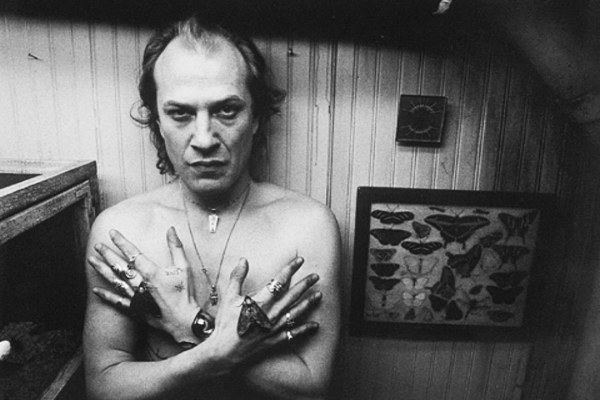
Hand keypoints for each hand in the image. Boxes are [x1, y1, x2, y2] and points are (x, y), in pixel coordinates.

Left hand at [88, 227, 201, 343]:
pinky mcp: (135, 309)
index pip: (133, 253)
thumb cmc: (184, 293)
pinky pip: (117, 301)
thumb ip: (176, 247)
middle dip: (107, 254)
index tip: (112, 233)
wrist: (184, 320)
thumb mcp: (184, 267)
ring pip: (115, 281)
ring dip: (102, 270)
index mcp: (152, 272)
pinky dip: (106, 296)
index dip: (121, 242)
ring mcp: (135, 297)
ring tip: (91, 261)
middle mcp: (140, 284)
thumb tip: (170, 229)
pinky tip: (95, 290)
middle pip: (120, 266)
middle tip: (97, 245)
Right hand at [202, 257, 322, 369]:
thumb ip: (237, 277)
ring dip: (308, 303)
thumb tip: (243, 260)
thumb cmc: (226, 323)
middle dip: (305, 284)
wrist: (224, 351)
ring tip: (319, 295)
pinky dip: (305, 329)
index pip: (279, 281)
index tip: (300, 260)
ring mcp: (275, 327)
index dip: (290, 269)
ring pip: (296, 312)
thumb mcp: (229, 297)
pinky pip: (293, 334)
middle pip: (292, 295)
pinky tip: (315, 326)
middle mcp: (271, 313)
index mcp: (261, 301)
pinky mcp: (275, 340)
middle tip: (316, 276)